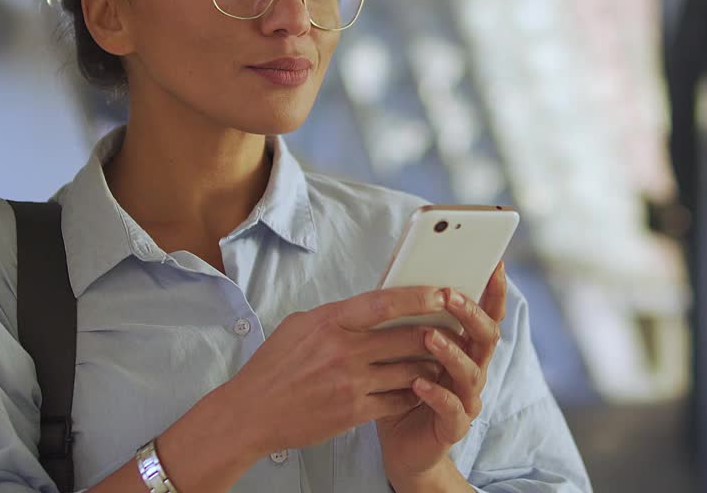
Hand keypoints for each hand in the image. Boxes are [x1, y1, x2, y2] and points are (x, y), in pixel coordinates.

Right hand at [221, 286, 450, 456]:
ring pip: (408, 371)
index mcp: (330, 322)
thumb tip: (370, 307)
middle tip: (455, 331)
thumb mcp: (300, 326)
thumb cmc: (274, 367)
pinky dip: (413, 394)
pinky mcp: (353, 412)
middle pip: (406, 338)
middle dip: (436, 335)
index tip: (442, 294)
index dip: (418, 297)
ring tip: (444, 362)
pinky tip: (422, 390)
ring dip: (430, 367)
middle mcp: (343, 350)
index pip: (384, 303)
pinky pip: (397, 401)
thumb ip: (337, 316)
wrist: (251, 413)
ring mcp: (350, 383)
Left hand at [377, 262, 508, 488]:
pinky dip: (436, 394)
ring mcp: (467, 399)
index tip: (494, 264)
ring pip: (471, 371)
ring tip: (429, 336)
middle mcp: (473, 370)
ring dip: (451, 351)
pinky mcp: (453, 426)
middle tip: (450, 295)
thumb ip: (406, 316)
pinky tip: (418, 383)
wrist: (402, 446)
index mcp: (465, 347)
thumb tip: (396, 271)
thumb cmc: (401, 389)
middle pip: (487, 337)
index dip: (494, 290)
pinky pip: (451, 409)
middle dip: (471, 314)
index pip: (487, 314)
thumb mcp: (401, 348)